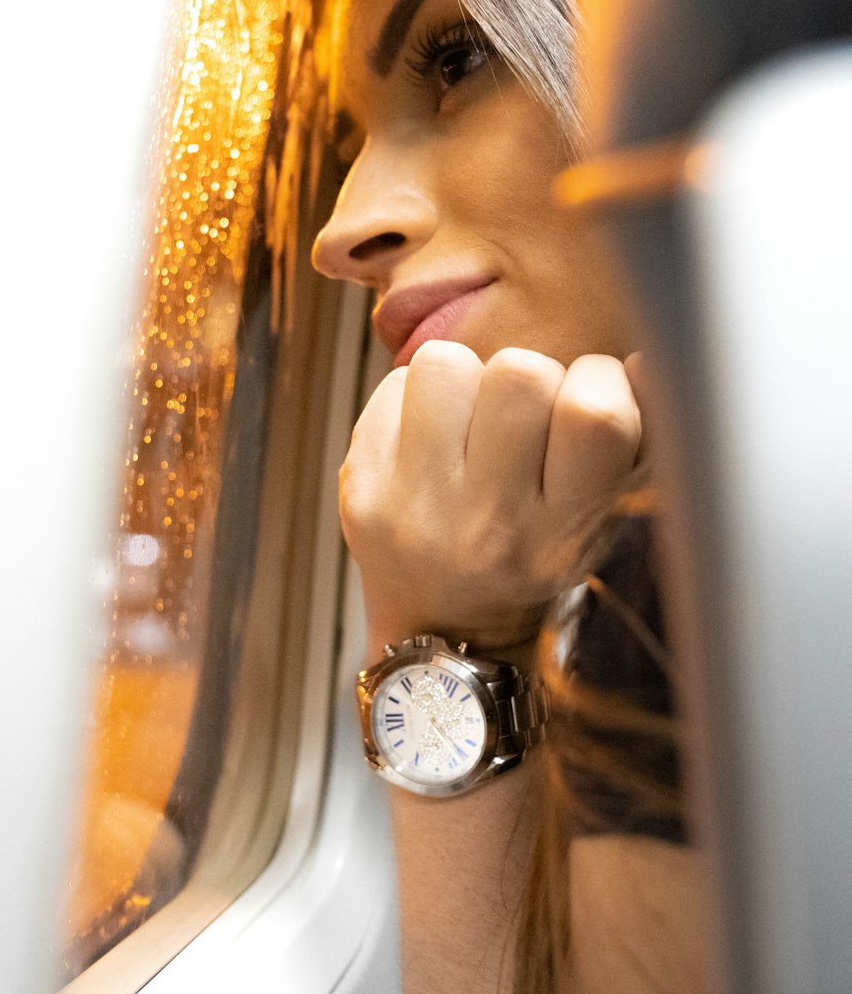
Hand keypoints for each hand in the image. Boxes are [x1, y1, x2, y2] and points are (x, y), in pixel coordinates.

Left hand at [339, 340, 642, 656]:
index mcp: (561, 536)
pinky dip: (418, 398)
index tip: (592, 401)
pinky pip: (394, 380)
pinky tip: (431, 442)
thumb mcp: (600, 518)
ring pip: (448, 361)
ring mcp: (412, 507)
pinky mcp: (357, 484)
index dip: (602, 381)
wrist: (442, 632)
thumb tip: (635, 362)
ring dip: (468, 379)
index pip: (597, 415)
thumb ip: (630, 441)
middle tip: (526, 419)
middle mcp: (486, 527)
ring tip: (473, 425)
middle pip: (521, 371)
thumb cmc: (535, 553)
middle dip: (532, 378)